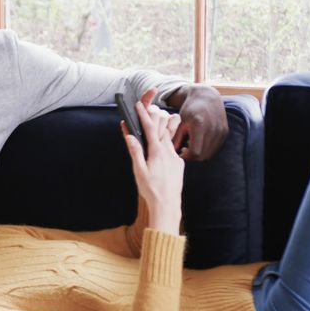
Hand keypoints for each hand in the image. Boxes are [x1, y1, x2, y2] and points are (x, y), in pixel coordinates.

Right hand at [122, 89, 183, 233]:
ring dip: (165, 127)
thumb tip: (130, 136)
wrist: (168, 205)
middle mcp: (168, 152)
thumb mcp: (139, 171)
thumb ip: (135, 152)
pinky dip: (168, 142)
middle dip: (155, 116)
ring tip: (165, 117)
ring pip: (170, 138)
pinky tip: (165, 144)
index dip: (144, 115)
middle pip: (162, 129)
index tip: (139, 105)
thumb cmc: (151, 190)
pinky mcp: (179, 164)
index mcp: (157, 152)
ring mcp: (175, 157)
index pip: (149, 128)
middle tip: (150, 105)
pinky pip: (173, 149)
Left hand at [168, 85, 227, 160]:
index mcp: (199, 125)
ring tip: (190, 146)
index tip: (179, 152)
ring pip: (209, 154)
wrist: (206, 96)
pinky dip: (206, 149)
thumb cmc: (189, 109)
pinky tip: (198, 142)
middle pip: (203, 155)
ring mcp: (221, 131)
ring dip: (199, 154)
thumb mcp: (179, 122)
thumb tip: (170, 154)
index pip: (195, 152)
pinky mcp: (225, 132)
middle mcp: (213, 129)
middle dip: (192, 157)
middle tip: (183, 151)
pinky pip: (215, 148)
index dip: (186, 156)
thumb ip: (175, 138)